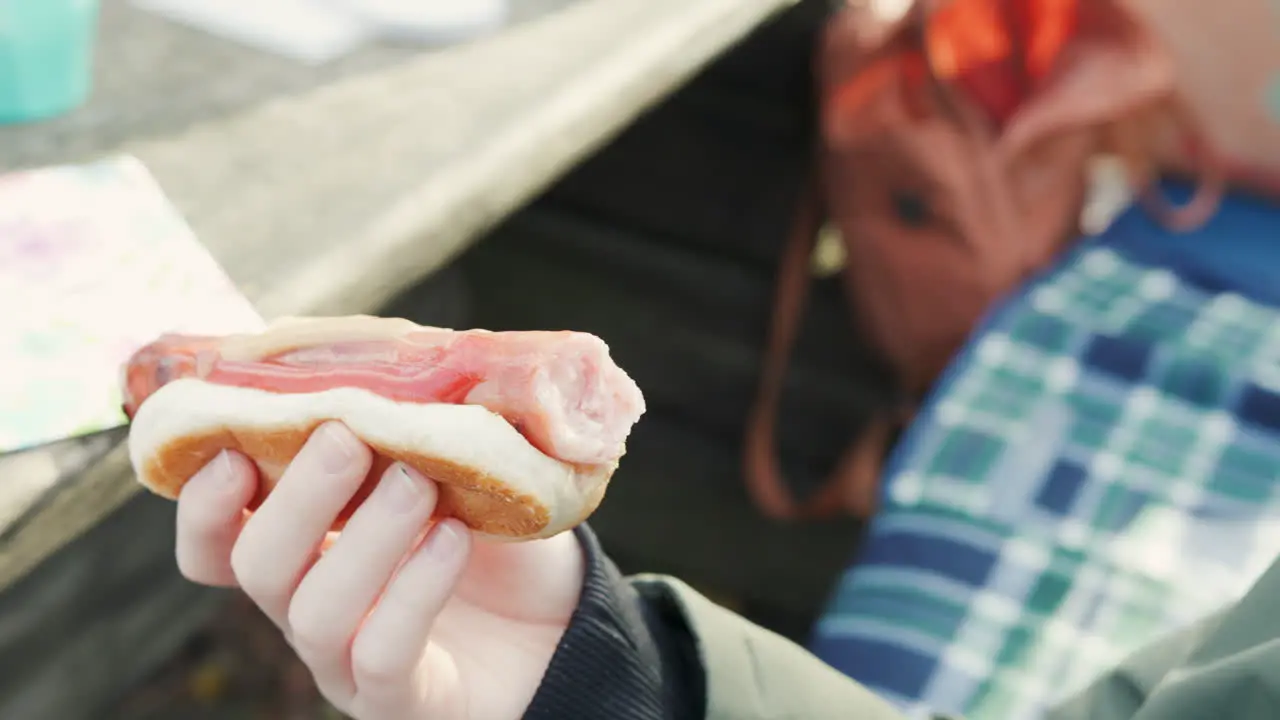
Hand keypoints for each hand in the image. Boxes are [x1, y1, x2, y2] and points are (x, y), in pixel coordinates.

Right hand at [174, 422, 584, 718]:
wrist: (565, 623)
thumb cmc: (498, 541)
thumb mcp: (458, 471)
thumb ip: (419, 425)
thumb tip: (410, 354)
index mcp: (306, 553)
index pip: (218, 543)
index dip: (204, 504)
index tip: (232, 449)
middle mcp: (310, 609)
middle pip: (257, 566)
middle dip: (296, 499)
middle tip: (344, 438)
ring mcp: (348, 663)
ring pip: (314, 610)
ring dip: (363, 538)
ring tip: (416, 483)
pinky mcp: (398, 702)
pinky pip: (382, 652)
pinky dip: (412, 590)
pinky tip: (453, 541)